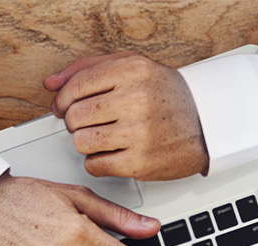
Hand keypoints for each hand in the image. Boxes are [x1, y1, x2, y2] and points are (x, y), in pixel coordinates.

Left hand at [48, 52, 208, 181]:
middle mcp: (136, 99)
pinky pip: (94, 166)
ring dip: (86, 143)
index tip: (64, 107)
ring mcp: (139, 132)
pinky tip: (113, 153)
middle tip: (90, 123)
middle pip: (75, 117)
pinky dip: (97, 162)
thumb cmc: (165, 96)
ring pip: (81, 142)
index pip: (76, 86)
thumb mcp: (132, 67)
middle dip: (75, 123)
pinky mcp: (140, 161)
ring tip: (103, 137)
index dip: (63, 100)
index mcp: (133, 71)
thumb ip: (87, 69)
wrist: (207, 123)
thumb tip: (50, 83)